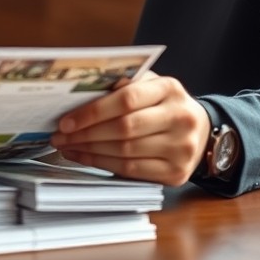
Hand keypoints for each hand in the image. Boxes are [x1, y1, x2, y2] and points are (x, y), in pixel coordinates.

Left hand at [49, 72, 211, 185]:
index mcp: (170, 89)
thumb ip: (122, 85)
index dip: (92, 112)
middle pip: (124, 128)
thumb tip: (79, 95)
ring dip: (89, 150)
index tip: (66, 121)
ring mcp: (181, 148)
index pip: (127, 99)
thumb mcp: (149, 86)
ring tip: (67, 146)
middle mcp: (181, 118)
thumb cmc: (163, 105)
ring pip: (125, 152)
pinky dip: (102, 164)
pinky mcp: (176, 173)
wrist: (200, 131)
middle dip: (85, 134)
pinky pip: (131, 170)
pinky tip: (84, 157)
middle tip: (59, 136)